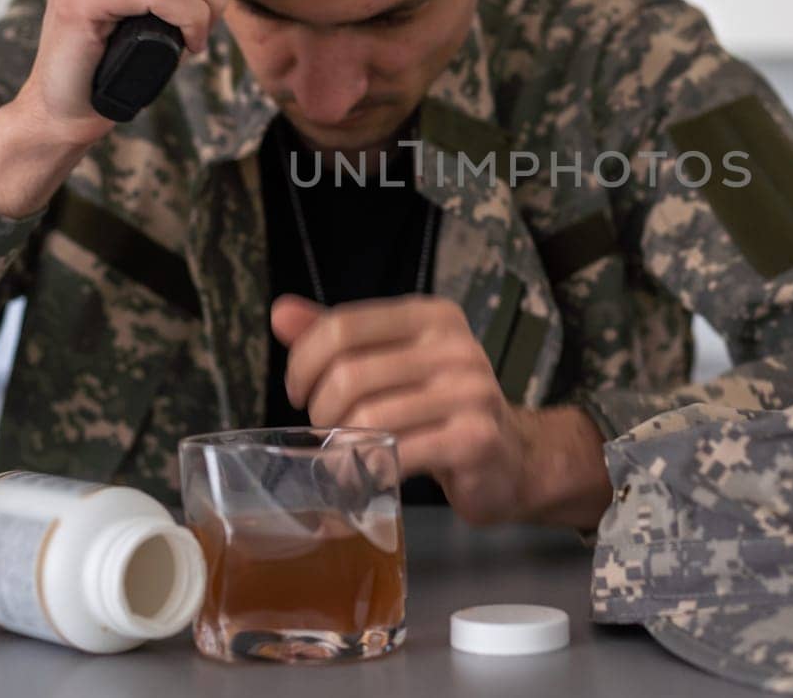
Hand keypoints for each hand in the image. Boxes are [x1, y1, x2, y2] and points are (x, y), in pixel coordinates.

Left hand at [271, 294, 611, 527]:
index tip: (300, 392)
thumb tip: (280, 314)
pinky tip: (361, 479)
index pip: (344, 325)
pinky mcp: (474, 440)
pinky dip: (365, 471)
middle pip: (350, 372)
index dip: (304, 361)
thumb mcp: (395, 361)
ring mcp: (470, 393)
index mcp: (432, 317)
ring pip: (368, 416)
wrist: (512, 460)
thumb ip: (341, 338)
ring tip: (340, 458)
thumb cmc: (444, 408)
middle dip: (321, 410)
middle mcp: (455, 346)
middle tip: (324, 432)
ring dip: (340, 446)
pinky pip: (397, 454)